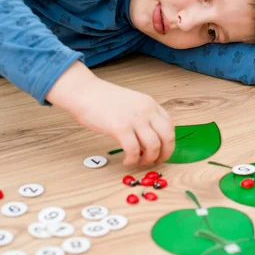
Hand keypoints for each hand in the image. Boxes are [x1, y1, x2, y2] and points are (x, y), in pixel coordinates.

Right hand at [46, 61, 174, 165]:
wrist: (84, 92)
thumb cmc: (103, 99)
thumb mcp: (131, 103)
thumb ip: (142, 116)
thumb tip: (147, 138)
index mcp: (150, 104)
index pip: (169, 126)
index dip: (168, 142)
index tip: (162, 151)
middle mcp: (147, 110)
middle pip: (167, 137)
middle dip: (165, 154)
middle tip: (156, 162)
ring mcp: (135, 119)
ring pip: (153, 146)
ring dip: (148, 159)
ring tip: (139, 162)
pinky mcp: (120, 128)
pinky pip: (133, 150)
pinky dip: (132, 160)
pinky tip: (126, 161)